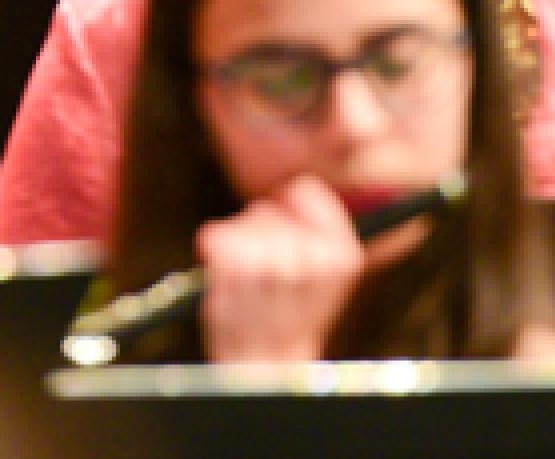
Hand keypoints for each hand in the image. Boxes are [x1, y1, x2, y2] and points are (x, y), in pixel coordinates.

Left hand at [195, 176, 367, 365]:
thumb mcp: (323, 276)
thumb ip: (316, 233)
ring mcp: (274, 262)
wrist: (269, 367)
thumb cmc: (289, 318)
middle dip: (257, 233)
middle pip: (267, 210)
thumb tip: (295, 189)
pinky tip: (226, 280)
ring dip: (236, 245)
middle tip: (262, 273)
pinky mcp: (236, 270)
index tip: (282, 228)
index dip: (287, 206)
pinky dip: (213, 252)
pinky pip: (216, 237)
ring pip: (242, 225)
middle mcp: (312, 257)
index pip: (306, 192)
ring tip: (246, 282)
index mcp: (341, 254)